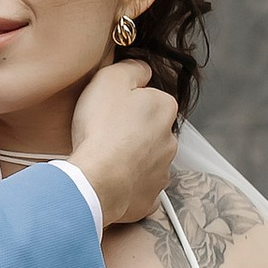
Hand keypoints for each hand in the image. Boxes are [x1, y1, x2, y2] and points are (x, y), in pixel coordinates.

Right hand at [67, 58, 179, 228]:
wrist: (96, 180)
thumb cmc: (101, 129)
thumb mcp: (110, 79)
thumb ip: (132, 68)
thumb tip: (142, 69)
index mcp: (163, 109)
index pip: (151, 99)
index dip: (128, 102)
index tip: (110, 109)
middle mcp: (170, 140)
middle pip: (151, 130)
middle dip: (133, 132)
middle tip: (104, 133)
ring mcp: (161, 172)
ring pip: (147, 160)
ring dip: (131, 159)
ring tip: (105, 159)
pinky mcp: (150, 199)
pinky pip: (140, 188)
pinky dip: (128, 186)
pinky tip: (111, 181)